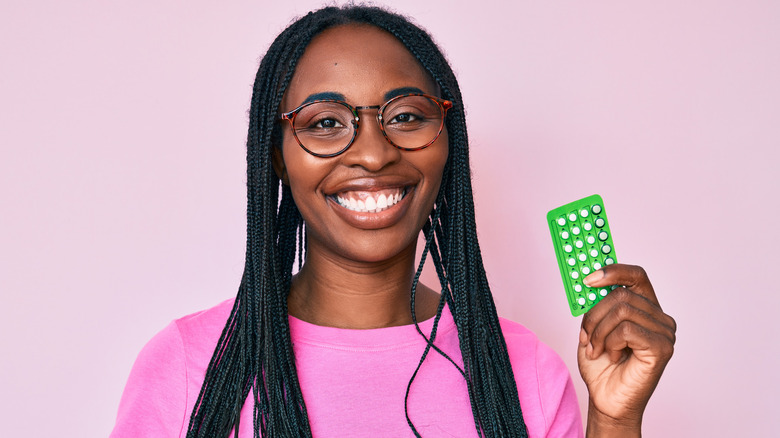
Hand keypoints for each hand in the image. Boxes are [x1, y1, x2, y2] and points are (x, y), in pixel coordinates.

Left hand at [577, 264, 675, 436]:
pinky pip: (627, 329)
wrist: (606, 399)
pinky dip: (610, 341)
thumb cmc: (602, 366)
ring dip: (599, 331)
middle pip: (622, 294)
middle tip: (586, 336)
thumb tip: (590, 281)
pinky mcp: (662, 347)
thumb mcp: (593, 327)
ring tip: (597, 349)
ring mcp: (664, 332)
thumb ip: (596, 304)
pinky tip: (613, 355)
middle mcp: (659, 317)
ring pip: (622, 310)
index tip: (588, 278)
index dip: (613, 271)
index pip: (636, 276)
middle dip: (594, 315)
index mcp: (645, 308)